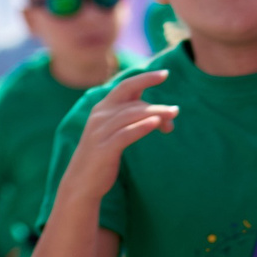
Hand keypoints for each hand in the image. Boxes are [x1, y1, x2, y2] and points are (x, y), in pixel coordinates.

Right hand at [58, 71, 175, 203]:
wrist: (81, 182)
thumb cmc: (102, 155)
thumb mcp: (112, 131)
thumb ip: (128, 118)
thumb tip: (156, 112)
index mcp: (102, 109)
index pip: (125, 86)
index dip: (145, 78)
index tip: (165, 74)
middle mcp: (100, 116)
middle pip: (133, 102)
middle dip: (156, 104)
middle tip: (175, 111)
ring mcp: (101, 132)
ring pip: (132, 115)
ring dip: (156, 114)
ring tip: (173, 116)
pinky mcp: (105, 148)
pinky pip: (126, 134)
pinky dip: (142, 127)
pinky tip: (156, 124)